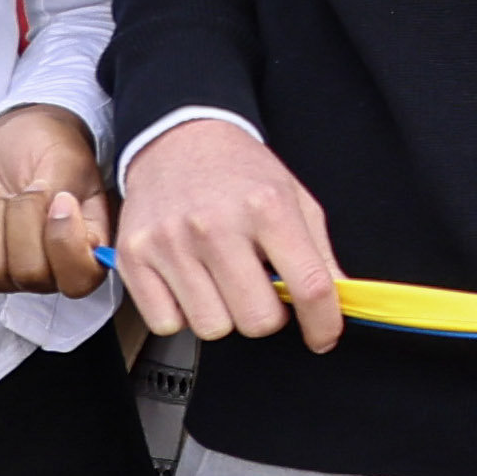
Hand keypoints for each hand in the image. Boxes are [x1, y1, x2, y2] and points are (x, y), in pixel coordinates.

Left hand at [0, 106, 115, 300]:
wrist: (5, 141)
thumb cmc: (45, 146)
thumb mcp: (66, 157)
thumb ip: (66, 187)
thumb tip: (59, 213)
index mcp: (84, 247)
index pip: (79, 278)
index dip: (65, 244)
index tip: (60, 199)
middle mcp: (46, 268)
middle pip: (27, 274)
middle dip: (20, 219)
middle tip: (24, 189)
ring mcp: (3, 268)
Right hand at [111, 116, 346, 348]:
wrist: (179, 140)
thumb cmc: (240, 172)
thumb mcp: (294, 198)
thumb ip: (320, 253)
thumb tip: (342, 302)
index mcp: (267, 207)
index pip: (309, 286)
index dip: (323, 323)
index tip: (323, 336)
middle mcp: (216, 225)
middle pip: (257, 320)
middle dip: (267, 315)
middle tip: (260, 289)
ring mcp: (171, 242)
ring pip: (212, 328)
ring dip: (223, 314)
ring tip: (221, 279)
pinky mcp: (134, 258)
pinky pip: (167, 324)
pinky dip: (181, 314)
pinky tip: (189, 282)